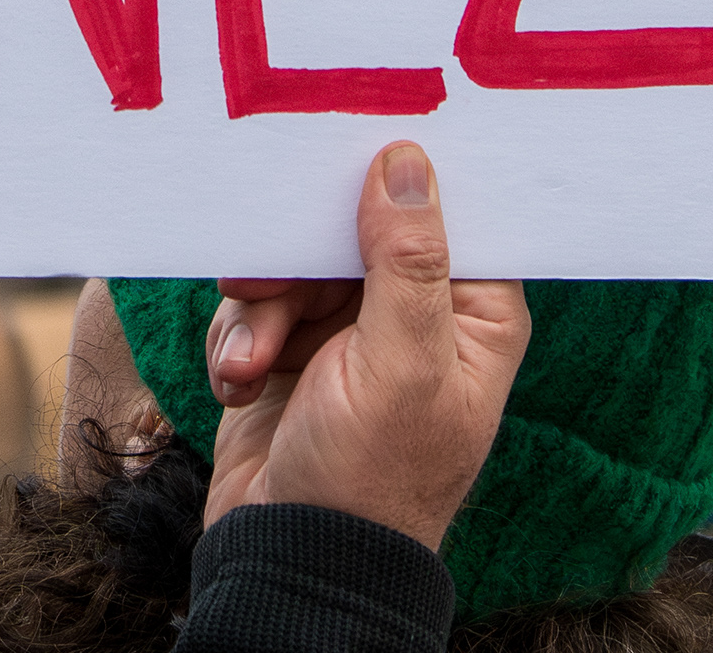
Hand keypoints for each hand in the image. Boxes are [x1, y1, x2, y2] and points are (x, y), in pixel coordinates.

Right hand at [196, 142, 526, 551]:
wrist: (291, 561)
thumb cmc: (369, 480)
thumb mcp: (399, 365)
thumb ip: (406, 261)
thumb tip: (409, 160)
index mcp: (474, 315)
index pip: (448, 213)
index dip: (396, 180)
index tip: (343, 150)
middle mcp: (418, 315)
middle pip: (354, 228)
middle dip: (298, 257)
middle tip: (259, 276)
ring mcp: (352, 333)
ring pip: (295, 263)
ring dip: (260, 308)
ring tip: (250, 362)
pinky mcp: (291, 351)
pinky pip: (256, 303)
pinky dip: (238, 338)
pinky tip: (238, 382)